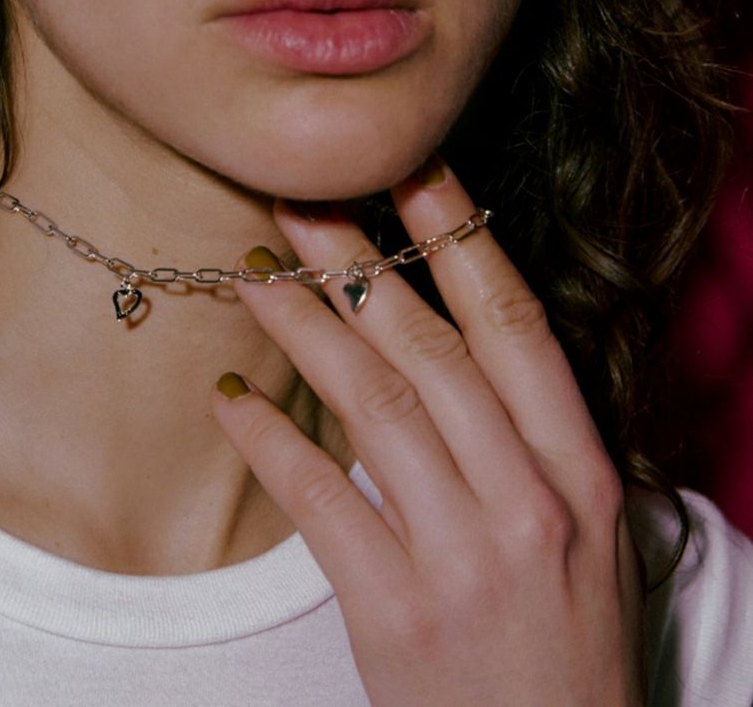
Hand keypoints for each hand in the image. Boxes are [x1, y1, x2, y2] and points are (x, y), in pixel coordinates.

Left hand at [212, 159, 645, 706]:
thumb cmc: (567, 643)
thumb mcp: (584, 531)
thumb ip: (529, 436)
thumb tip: (451, 335)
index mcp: (581, 473)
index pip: (515, 326)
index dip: (458, 241)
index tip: (410, 173)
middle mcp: (529, 503)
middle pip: (431, 349)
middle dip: (359, 264)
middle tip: (301, 201)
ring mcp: (464, 559)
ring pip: (374, 406)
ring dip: (306, 328)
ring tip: (256, 272)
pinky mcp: (397, 615)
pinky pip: (321, 501)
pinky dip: (270, 442)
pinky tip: (232, 399)